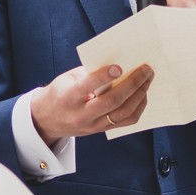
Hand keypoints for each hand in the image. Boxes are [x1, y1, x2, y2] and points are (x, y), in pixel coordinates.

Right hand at [29, 62, 153, 141]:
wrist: (47, 119)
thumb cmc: (60, 92)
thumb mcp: (67, 78)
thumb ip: (89, 72)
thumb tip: (119, 64)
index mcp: (68, 97)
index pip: (87, 86)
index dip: (104, 76)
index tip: (119, 67)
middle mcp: (81, 114)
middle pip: (112, 102)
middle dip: (133, 84)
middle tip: (146, 69)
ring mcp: (93, 125)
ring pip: (123, 113)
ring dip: (140, 95)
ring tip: (148, 79)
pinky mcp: (102, 130)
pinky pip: (126, 121)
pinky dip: (138, 107)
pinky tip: (142, 94)